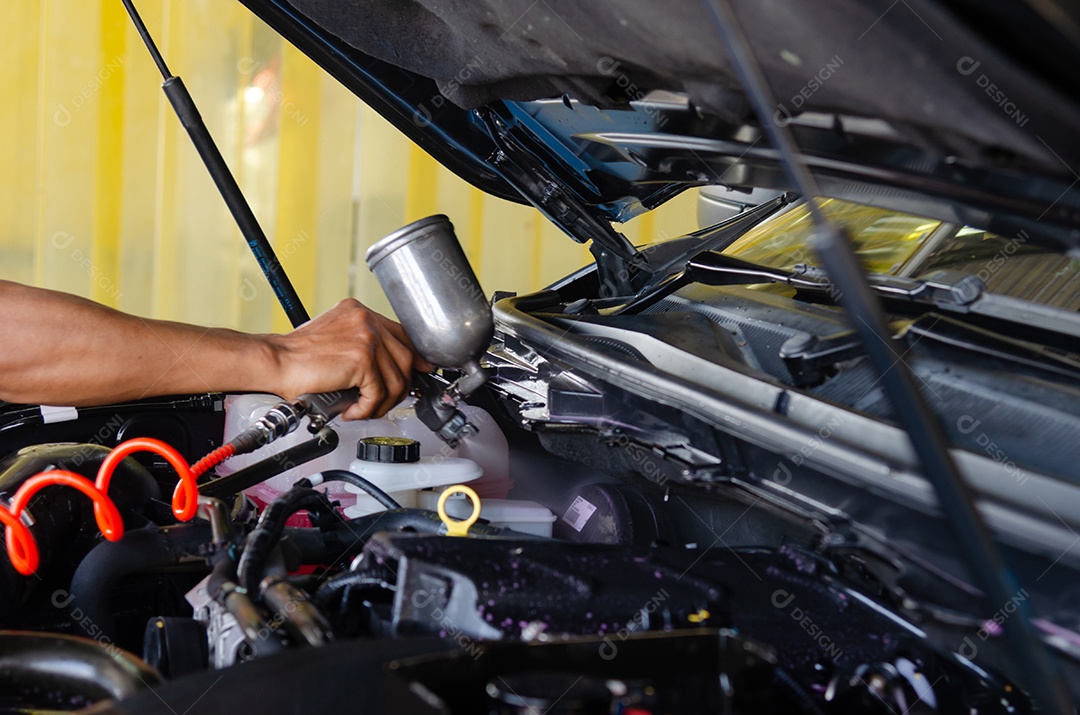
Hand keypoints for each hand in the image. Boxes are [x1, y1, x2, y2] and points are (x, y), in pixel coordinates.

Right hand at [267, 299, 431, 419]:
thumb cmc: (298, 358)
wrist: (275, 362)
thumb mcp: (337, 342)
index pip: (401, 334)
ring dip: (383, 403)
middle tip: (384, 402)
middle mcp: (365, 320)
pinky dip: (368, 409)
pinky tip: (352, 411)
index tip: (419, 372)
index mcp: (359, 313)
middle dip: (400, 387)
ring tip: (364, 409)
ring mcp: (365, 337)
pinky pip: (379, 392)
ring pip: (397, 378)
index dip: (414, 357)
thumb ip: (363, 347)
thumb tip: (390, 371)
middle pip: (406, 357)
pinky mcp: (362, 359)